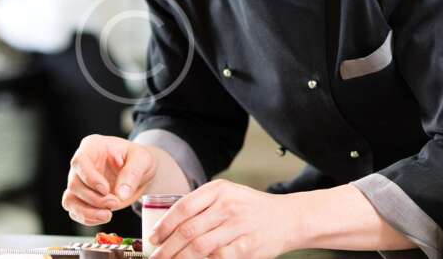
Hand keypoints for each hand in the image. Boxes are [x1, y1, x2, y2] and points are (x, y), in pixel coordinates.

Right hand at [62, 135, 157, 225]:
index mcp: (92, 147)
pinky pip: (75, 211)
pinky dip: (87, 218)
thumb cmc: (138, 159)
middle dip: (94, 198)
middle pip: (74, 184)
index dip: (90, 178)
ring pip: (70, 200)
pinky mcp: (83, 198)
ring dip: (87, 212)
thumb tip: (121, 193)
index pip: (80, 161)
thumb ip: (132, 173)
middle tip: (115, 202)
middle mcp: (82, 164)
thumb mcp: (142, 159)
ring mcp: (80, 182)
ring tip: (107, 215)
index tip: (105, 190)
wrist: (141, 172)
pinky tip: (102, 218)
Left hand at [149, 179, 297, 258]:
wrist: (289, 218)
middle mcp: (228, 206)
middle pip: (188, 230)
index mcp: (219, 190)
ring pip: (200, 247)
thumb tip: (168, 224)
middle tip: (155, 257)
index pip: (183, 207)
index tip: (154, 238)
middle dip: (167, 248)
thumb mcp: (228, 195)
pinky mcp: (249, 247)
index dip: (164, 225)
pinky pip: (218, 258)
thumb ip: (202, 204)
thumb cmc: (252, 208)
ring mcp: (239, 226)